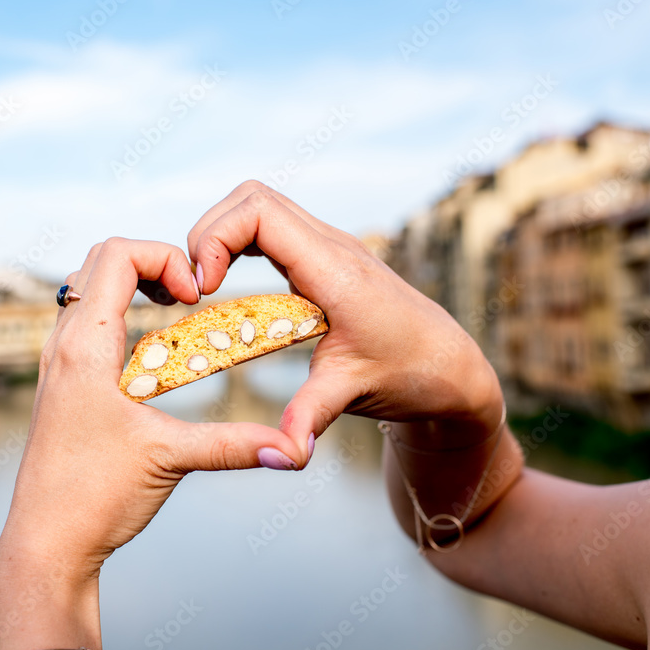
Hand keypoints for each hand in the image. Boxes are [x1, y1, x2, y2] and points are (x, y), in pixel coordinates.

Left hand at [0, 238, 311, 649]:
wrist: (45, 544)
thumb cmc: (92, 498)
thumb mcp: (170, 459)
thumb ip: (234, 445)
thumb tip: (291, 446)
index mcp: (84, 346)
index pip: (118, 255)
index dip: (166, 258)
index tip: (196, 296)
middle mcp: (62, 345)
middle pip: (100, 260)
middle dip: (152, 263)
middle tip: (189, 296)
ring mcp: (56, 364)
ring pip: (87, 289)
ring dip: (134, 286)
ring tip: (175, 312)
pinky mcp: (61, 384)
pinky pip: (84, 322)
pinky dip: (119, 313)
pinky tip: (150, 352)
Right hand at [188, 181, 502, 444]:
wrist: (450, 366)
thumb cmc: (410, 374)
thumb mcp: (352, 392)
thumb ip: (312, 415)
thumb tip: (285, 452)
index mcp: (334, 270)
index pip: (259, 212)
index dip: (217, 239)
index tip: (205, 289)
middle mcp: (331, 246)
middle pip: (251, 198)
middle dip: (210, 233)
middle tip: (199, 288)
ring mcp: (329, 247)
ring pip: (260, 206)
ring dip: (223, 236)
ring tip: (209, 286)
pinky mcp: (325, 258)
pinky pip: (272, 227)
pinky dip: (240, 244)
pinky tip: (232, 284)